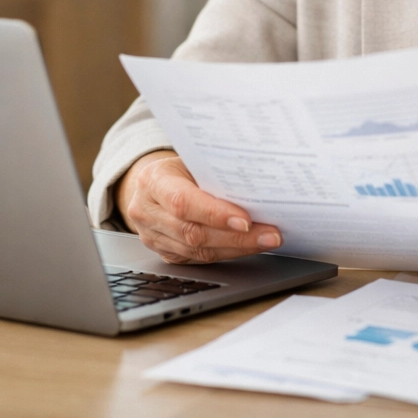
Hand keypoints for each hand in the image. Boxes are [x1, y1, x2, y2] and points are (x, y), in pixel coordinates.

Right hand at [115, 150, 282, 263]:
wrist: (153, 182)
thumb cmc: (180, 166)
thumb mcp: (192, 159)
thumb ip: (214, 172)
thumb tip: (257, 185)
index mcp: (153, 181)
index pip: (183, 202)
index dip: (215, 214)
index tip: (246, 220)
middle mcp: (147, 211)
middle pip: (193, 232)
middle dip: (236, 237)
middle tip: (270, 235)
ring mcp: (152, 236)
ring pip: (197, 251)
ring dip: (237, 248)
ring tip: (266, 241)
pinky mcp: (164, 252)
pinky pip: (198, 258)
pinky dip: (227, 252)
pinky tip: (248, 247)